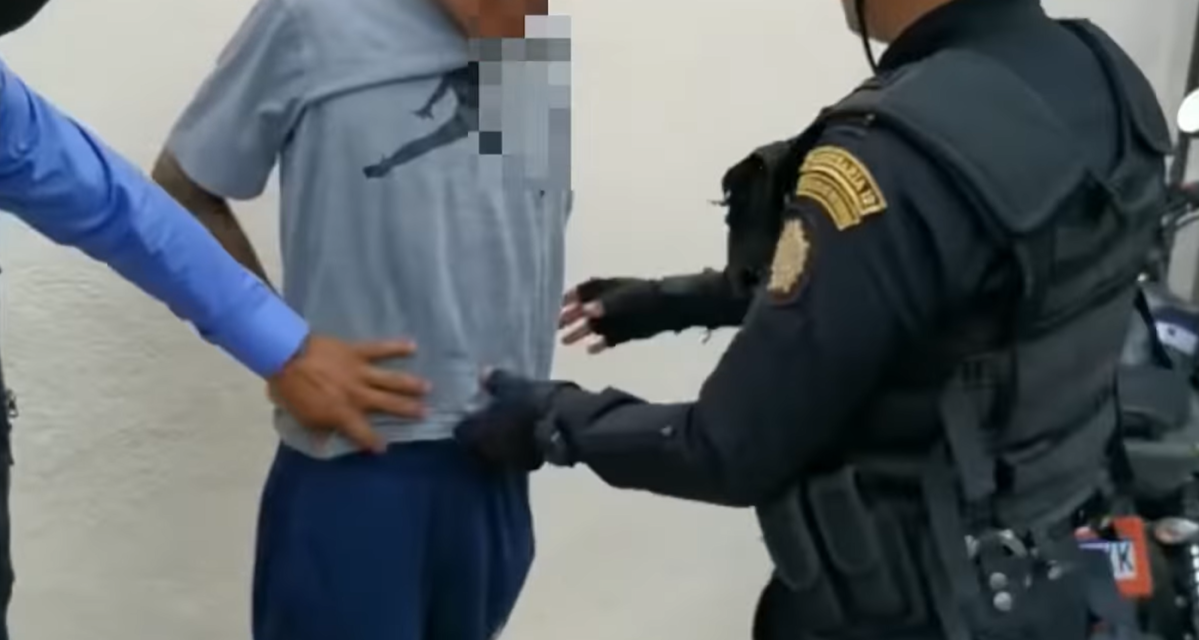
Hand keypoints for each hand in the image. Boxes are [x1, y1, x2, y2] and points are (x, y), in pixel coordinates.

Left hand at [267, 335, 429, 453]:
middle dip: (408, 410)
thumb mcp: (300, 417)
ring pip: (390, 380)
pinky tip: (413, 345)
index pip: (363, 432)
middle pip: (388, 404)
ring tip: (427, 387)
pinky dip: (396, 347)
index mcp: (342, 413)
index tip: (383, 448)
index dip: (374, 442)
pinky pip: (380, 349)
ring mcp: (360, 372)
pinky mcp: (357, 352)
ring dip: (410, 384)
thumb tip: (326, 442)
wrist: (285, 356)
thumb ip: (318, 429)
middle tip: (426, 413)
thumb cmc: (290, 389)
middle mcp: (357, 395)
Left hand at [455, 369, 569, 469]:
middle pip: (477, 445)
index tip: (472, 414)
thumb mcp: (513, 385)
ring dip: (500, 441)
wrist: (567, 426)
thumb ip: (495, 381)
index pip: (460, 431)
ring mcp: (509, 461)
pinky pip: (516, 455)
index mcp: (478, 431)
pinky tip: (526, 434)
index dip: (465, 423)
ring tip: (509, 426)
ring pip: (497, 451)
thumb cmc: (533, 402)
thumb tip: (483, 374)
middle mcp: (489, 451)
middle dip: (482, 434)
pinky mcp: (529, 465)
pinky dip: (517, 447)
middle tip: (490, 419)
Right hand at [559, 277, 662, 351]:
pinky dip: (600, 344)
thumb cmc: (645, 298)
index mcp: (609, 287)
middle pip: (585, 309)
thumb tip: (586, 311)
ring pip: (594, 325)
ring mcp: (618, 318)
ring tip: (564, 341)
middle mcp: (610, 302)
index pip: (585, 289)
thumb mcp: (624, 299)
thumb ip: (605, 305)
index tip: (559, 305)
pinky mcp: (626, 332)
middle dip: (571, 316)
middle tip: (556, 325)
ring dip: (580, 332)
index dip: (572, 296)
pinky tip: (590, 351)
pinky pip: (609, 339)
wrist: (670, 309)